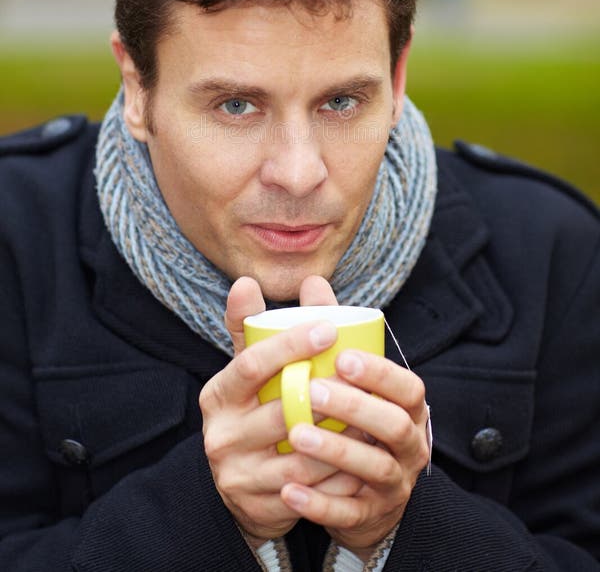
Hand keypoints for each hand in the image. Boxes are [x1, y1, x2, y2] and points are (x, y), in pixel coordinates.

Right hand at [199, 276, 359, 545]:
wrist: (239, 489)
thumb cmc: (251, 413)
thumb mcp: (246, 374)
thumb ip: (249, 329)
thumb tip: (246, 281)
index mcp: (218, 395)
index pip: (252, 364)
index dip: (290, 345)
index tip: (329, 328)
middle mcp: (222, 435)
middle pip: (280, 411)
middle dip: (328, 395)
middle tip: (364, 376)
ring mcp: (239, 475)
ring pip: (302, 454)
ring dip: (343, 436)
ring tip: (375, 414)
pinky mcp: (259, 507)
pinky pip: (311, 490)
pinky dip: (341, 474)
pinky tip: (366, 457)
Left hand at [279, 350, 430, 560]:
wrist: (362, 497)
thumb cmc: (352, 421)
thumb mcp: (350, 382)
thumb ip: (332, 334)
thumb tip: (310, 281)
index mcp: (408, 409)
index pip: (408, 388)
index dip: (380, 373)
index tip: (343, 357)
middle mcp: (409, 446)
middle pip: (394, 426)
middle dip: (356, 407)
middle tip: (313, 391)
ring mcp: (393, 484)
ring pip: (374, 468)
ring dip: (336, 451)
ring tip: (295, 435)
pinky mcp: (370, 517)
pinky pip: (349, 513)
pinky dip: (319, 504)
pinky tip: (288, 491)